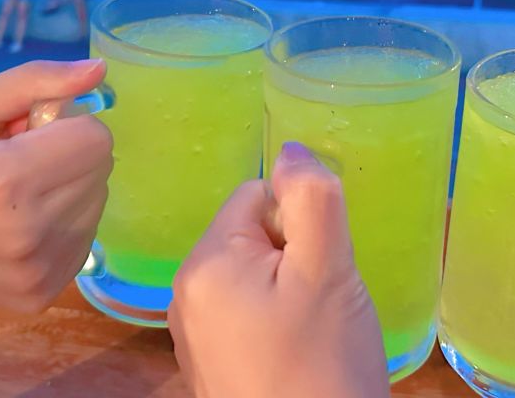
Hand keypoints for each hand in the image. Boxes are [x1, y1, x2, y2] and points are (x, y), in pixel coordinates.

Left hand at [169, 141, 388, 397]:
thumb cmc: (322, 365)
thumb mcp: (328, 270)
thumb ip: (312, 197)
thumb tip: (292, 146)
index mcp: (204, 262)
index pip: (258, 196)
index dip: (301, 222)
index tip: (320, 268)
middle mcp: (186, 294)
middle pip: (256, 234)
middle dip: (298, 256)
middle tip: (320, 304)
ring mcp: (196, 336)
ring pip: (259, 274)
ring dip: (293, 291)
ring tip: (314, 333)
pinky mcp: (214, 367)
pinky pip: (251, 315)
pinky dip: (280, 326)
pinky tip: (300, 358)